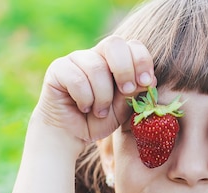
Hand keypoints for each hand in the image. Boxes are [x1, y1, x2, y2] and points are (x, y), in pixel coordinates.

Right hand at [33, 35, 155, 148]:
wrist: (74, 134)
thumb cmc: (100, 119)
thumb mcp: (123, 109)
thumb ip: (134, 93)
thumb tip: (149, 80)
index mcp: (117, 60)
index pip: (133, 46)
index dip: (142, 61)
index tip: (146, 82)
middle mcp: (96, 54)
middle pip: (114, 44)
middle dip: (124, 69)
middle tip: (125, 91)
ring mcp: (76, 59)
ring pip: (96, 68)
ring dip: (102, 96)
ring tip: (99, 111)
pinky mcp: (58, 69)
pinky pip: (77, 79)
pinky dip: (85, 99)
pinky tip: (83, 108)